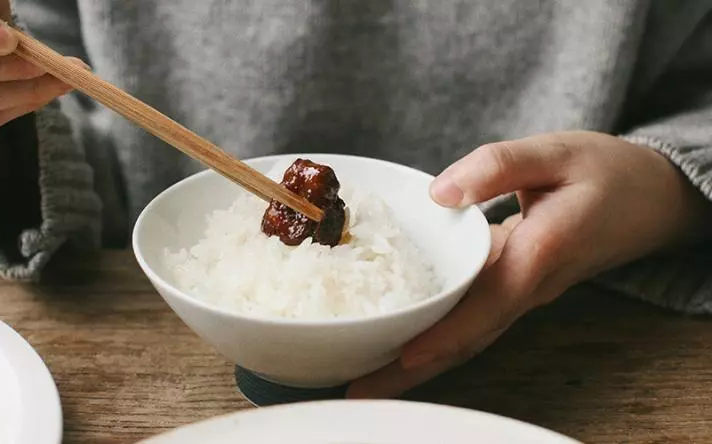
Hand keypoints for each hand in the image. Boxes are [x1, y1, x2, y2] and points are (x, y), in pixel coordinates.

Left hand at [347, 130, 711, 397]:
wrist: (649, 198)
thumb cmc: (605, 172)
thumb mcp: (556, 151)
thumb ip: (498, 166)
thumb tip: (439, 192)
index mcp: (542, 251)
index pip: (490, 302)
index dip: (447, 332)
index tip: (404, 355)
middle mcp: (530, 284)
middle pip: (469, 338)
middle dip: (415, 369)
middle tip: (359, 391)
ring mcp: (522, 292)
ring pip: (468, 337)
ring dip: (419, 364)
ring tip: (365, 384)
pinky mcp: (513, 287)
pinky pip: (472, 321)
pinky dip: (436, 339)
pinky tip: (400, 345)